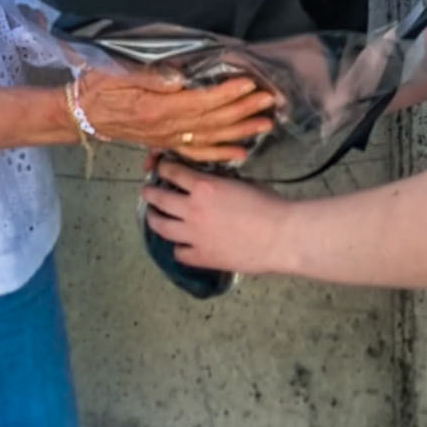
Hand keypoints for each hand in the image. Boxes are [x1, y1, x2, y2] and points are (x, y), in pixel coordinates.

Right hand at [80, 69, 274, 163]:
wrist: (80, 115)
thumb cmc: (96, 89)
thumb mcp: (116, 74)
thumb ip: (150, 76)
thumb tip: (180, 77)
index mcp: (158, 108)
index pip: (200, 101)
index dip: (226, 93)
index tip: (249, 84)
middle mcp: (167, 128)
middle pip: (213, 120)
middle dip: (243, 110)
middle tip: (270, 101)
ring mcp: (168, 139)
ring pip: (211, 137)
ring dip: (240, 131)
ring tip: (266, 123)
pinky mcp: (166, 143)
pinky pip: (198, 152)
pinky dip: (221, 153)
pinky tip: (241, 153)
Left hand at [140, 159, 292, 272]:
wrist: (280, 235)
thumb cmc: (268, 204)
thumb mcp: (240, 182)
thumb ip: (219, 183)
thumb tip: (211, 185)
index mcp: (203, 187)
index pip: (173, 173)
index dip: (164, 169)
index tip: (161, 169)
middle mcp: (192, 209)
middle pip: (160, 199)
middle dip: (150, 193)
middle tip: (146, 192)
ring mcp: (194, 235)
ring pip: (162, 227)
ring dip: (154, 220)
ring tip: (152, 218)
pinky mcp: (202, 257)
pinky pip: (180, 253)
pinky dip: (178, 248)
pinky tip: (181, 246)